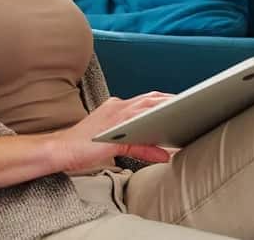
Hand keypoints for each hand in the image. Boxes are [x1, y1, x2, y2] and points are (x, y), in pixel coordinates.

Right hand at [49, 92, 175, 172]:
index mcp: (117, 108)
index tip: (181, 102)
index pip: (146, 100)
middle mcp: (117, 106)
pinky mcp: (113, 128)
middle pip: (151, 99)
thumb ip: (142, 148)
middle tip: (192, 103)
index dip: (164, 100)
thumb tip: (164, 154)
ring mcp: (115, 115)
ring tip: (185, 112)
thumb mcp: (117, 147)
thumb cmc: (84, 147)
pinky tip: (166, 139)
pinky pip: (138, 126)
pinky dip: (153, 130)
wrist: (61, 149)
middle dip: (171, 100)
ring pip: (147, 106)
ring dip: (166, 108)